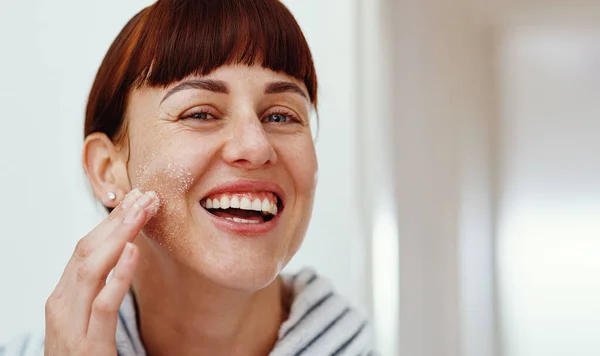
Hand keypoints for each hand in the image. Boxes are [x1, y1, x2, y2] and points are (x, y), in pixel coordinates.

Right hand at [44, 189, 158, 355]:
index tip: (135, 199)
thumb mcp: (85, 317)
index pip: (86, 248)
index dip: (111, 221)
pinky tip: (134, 252)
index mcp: (64, 295)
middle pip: (87, 250)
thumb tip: (123, 253)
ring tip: (142, 212)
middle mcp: (62, 304)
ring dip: (119, 236)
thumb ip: (98, 288)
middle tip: (144, 196)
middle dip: (117, 220)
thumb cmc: (82, 354)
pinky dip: (118, 275)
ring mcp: (71, 324)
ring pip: (92, 269)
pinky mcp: (88, 345)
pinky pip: (103, 305)